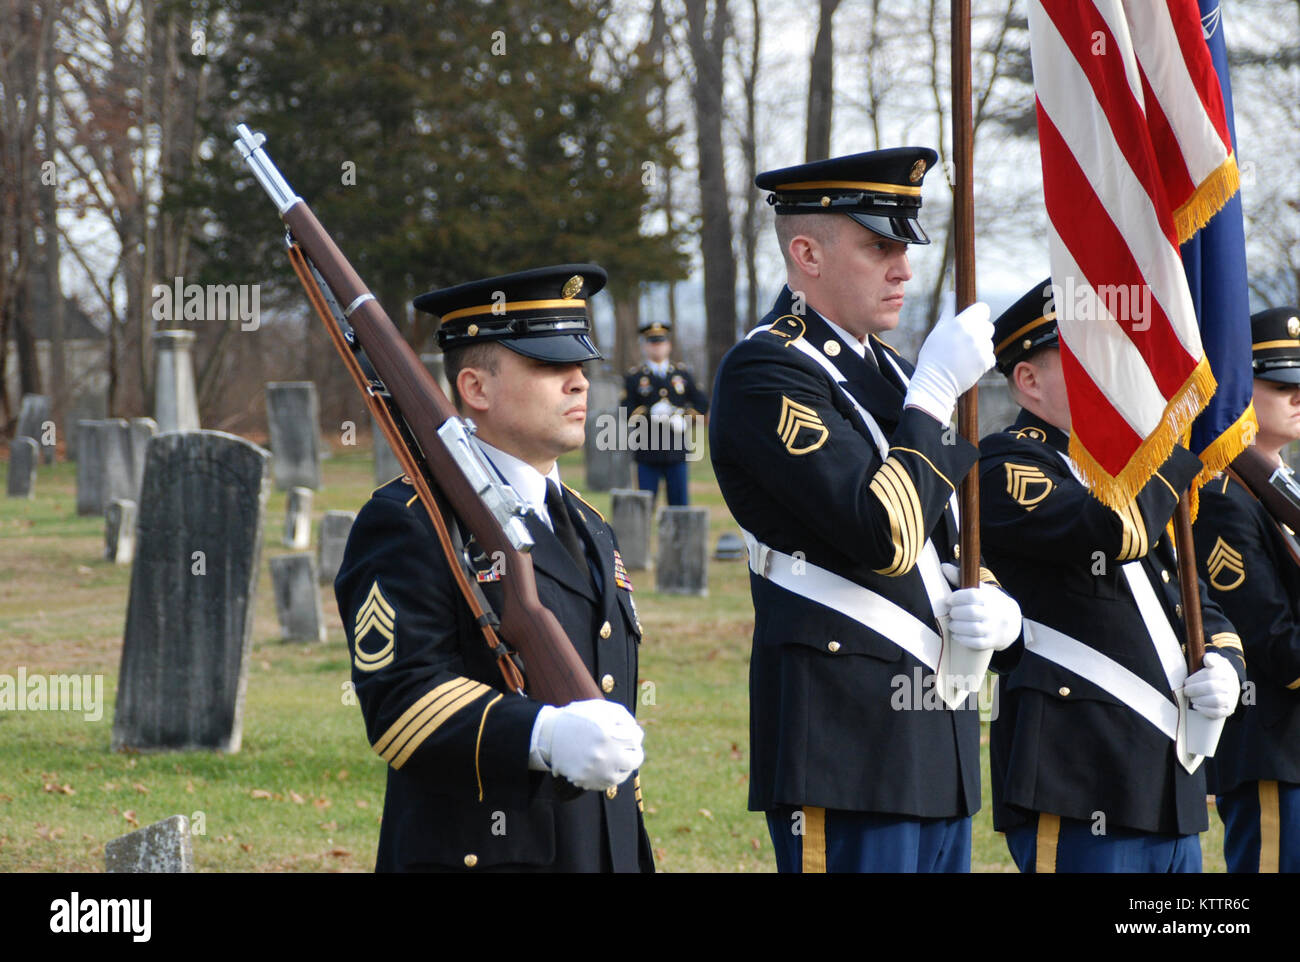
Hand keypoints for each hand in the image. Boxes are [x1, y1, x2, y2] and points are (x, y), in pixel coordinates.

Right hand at [531, 699, 644, 790]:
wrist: (550, 734)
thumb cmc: (579, 718)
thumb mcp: (601, 708)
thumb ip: (624, 718)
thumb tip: (638, 735)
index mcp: (607, 733)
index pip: (636, 739)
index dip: (634, 734)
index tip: (629, 733)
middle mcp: (603, 754)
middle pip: (635, 759)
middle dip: (634, 752)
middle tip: (627, 747)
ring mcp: (595, 770)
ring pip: (624, 774)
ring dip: (622, 764)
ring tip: (613, 755)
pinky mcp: (586, 781)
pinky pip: (608, 783)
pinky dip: (609, 774)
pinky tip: (603, 764)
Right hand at [904, 301, 994, 423]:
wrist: (935, 382)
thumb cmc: (933, 355)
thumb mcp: (938, 330)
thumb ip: (948, 310)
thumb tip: (951, 293)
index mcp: (962, 323)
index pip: (983, 308)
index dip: (977, 314)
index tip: (970, 320)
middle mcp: (974, 334)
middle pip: (988, 325)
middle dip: (979, 330)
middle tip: (964, 341)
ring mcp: (982, 348)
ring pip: (989, 341)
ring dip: (981, 345)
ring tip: (964, 354)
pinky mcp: (986, 362)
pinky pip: (990, 355)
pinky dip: (982, 359)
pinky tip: (969, 363)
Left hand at [939, 563, 1020, 651]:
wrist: (1012, 621)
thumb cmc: (990, 602)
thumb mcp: (980, 589)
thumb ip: (961, 578)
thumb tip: (943, 567)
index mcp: (990, 598)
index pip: (972, 595)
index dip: (957, 597)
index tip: (949, 600)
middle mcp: (993, 613)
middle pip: (971, 613)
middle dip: (956, 613)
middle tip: (951, 613)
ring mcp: (993, 629)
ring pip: (973, 629)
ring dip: (957, 627)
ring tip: (952, 624)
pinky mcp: (991, 642)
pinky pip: (976, 643)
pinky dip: (963, 639)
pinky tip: (956, 634)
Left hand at [1183, 652, 1239, 718]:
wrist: (1230, 684)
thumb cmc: (1216, 671)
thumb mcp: (1215, 660)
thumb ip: (1211, 657)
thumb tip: (1208, 661)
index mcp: (1226, 672)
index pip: (1209, 675)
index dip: (1194, 679)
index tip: (1186, 682)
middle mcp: (1231, 686)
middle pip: (1211, 688)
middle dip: (1194, 690)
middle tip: (1186, 691)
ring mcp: (1231, 699)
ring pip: (1215, 701)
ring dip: (1199, 700)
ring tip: (1192, 698)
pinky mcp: (1228, 710)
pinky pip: (1217, 712)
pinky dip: (1204, 710)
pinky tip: (1196, 706)